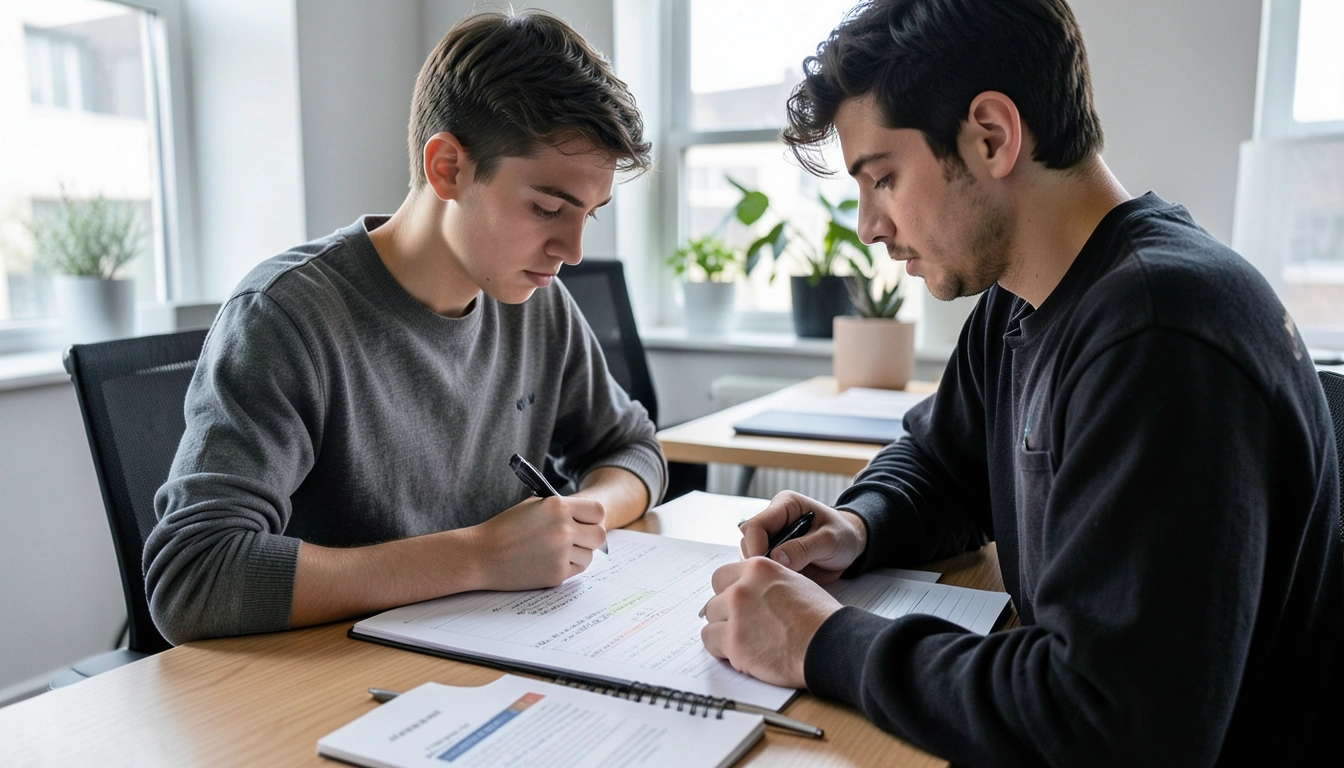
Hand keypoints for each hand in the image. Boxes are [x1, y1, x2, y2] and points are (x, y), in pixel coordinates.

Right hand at [466, 495, 606, 590]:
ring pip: (589, 555)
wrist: (481, 556)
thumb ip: (561, 509)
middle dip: (590, 537)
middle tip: (578, 538)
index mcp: (558, 507)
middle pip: (599, 535)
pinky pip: (576, 570)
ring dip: (578, 553)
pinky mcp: (556, 574)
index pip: (598, 511)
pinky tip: (549, 561)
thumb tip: (586, 518)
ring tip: (556, 551)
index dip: (592, 517)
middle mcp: (563, 529)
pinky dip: (567, 566)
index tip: (586, 521)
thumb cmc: (505, 528)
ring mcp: (561, 553)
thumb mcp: (533, 506)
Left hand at [700, 557, 842, 687]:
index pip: (722, 576)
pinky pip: (710, 642)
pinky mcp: (734, 642)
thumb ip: (766, 583)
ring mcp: (736, 614)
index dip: (729, 593)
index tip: (737, 605)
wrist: (829, 643)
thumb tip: (751, 591)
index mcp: (758, 569)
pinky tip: (741, 653)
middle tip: (743, 626)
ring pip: (710, 620)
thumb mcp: (794, 582)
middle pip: (714, 600)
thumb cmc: (820, 617)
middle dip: (725, 614)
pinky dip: (722, 650)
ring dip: (723, 632)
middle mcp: (742, 588)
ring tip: (746, 641)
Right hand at [740, 491, 867, 584]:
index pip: (756, 524)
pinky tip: (786, 581)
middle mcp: (774, 520)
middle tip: (778, 577)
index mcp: (785, 505)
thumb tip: (776, 558)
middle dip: (759, 561)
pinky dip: (771, 577)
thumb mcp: (830, 540)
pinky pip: (763, 568)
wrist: (852, 546)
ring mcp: (773, 539)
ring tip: (788, 578)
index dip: (756, 547)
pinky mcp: (775, 556)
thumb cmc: (843, 535)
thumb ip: (804, 548)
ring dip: (765, 570)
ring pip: (752, 556)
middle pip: (749, 541)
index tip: (764, 568)